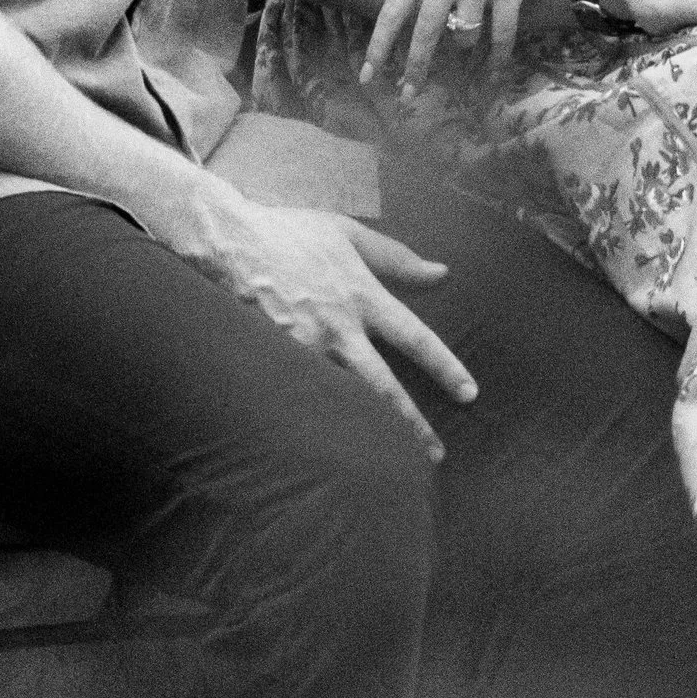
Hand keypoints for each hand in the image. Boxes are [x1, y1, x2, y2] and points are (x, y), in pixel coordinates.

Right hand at [195, 193, 473, 460]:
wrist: (227, 242)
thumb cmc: (290, 234)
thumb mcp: (347, 234)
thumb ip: (396, 257)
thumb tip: (442, 272)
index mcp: (361, 295)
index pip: (414, 338)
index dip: (445, 368)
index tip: (469, 394)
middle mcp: (338, 329)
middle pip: (384, 387)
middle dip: (412, 424)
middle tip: (435, 455)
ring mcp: (304, 350)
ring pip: (345, 402)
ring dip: (369, 433)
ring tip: (389, 463)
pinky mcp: (275, 362)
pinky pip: (306, 399)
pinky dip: (323, 422)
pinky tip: (333, 447)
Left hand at [364, 0, 568, 88]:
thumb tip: (411, 15)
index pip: (393, 10)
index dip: (378, 47)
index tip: (367, 76)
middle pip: (424, 32)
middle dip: (415, 69)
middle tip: (408, 96)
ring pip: (463, 37)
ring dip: (464, 53)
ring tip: (467, 63)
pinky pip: (499, 36)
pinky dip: (495, 60)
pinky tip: (492, 74)